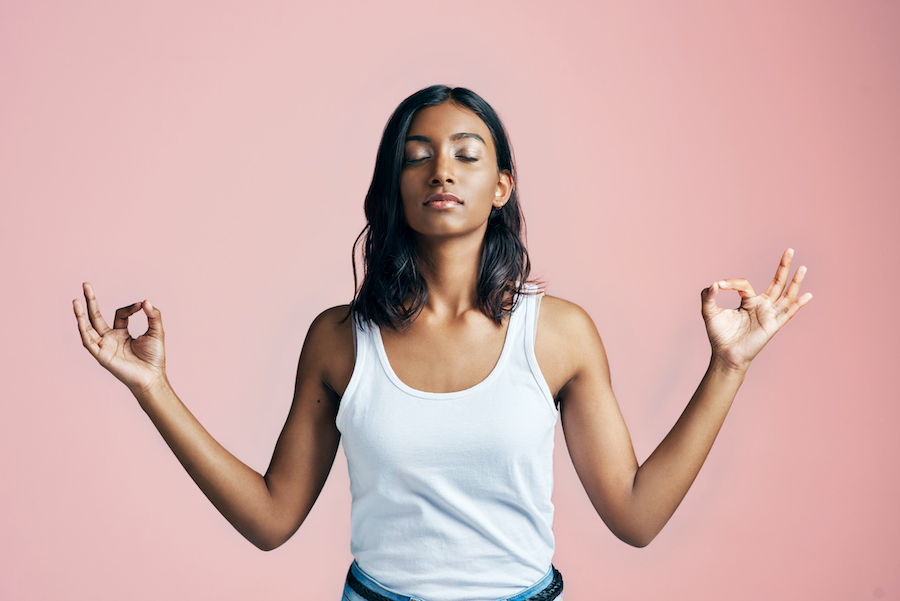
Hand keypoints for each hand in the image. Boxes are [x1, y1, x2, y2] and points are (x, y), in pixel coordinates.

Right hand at [74, 282, 167, 393]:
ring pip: (87, 328)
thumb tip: (145, 301)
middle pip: (96, 316)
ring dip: (81, 315)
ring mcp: (104, 347)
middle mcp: (110, 339)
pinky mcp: (101, 356)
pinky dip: (83, 331)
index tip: (142, 306)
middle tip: (85, 284)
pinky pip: (89, 342)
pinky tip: (80, 319)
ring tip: (75, 300)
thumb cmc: (154, 357)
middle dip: (90, 301)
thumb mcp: (156, 331)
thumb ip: (152, 315)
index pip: (120, 314)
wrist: (152, 377)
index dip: (130, 307)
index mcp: (122, 333)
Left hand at [701, 249, 811, 370]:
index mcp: (748, 301)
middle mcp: (762, 306)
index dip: (731, 282)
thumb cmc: (719, 335)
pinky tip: (808, 295)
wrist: (724, 355)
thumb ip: (707, 296)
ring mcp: (769, 315)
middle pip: (776, 282)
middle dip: (783, 266)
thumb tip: (713, 284)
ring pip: (785, 294)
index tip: (718, 286)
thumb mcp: (709, 312)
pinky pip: (788, 313)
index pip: (745, 284)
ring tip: (803, 267)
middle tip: (790, 249)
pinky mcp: (772, 325)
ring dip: (795, 281)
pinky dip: (798, 305)